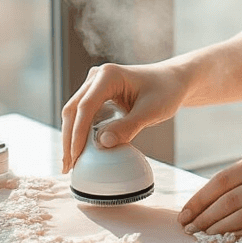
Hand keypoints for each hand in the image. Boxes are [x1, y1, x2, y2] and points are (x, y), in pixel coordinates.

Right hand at [61, 60, 187, 172]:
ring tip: (70, 164)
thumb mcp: (152, 111)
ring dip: (70, 138)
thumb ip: (128, 127)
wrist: (173, 81)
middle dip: (68, 139)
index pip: (85, 106)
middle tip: (68, 167)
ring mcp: (95, 85)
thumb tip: (101, 143)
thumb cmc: (166, 92)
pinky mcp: (97, 95)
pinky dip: (79, 133)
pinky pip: (83, 115)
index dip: (78, 133)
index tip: (76, 157)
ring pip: (74, 113)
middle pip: (73, 109)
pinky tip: (79, 152)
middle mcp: (97, 77)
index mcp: (109, 75)